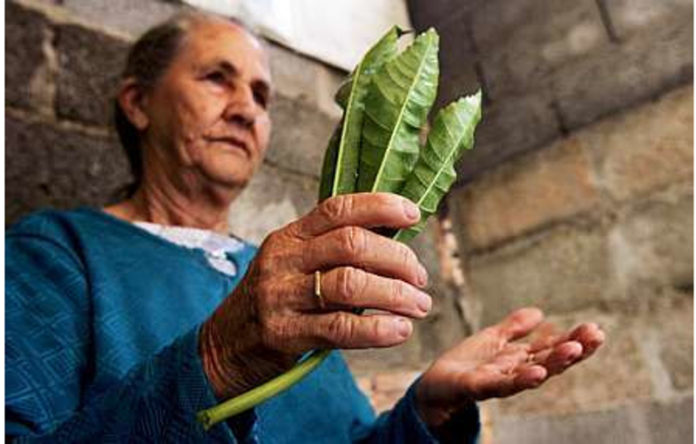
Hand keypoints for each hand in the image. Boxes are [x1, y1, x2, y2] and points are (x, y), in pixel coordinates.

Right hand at [199, 193, 432, 398]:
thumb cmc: (274, 302)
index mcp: (289, 236)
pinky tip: (400, 330)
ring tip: (419, 306)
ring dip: (396, 294)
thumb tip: (396, 239)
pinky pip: (340, 328)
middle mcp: (283, 260)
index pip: (337, 208)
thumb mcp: (293, 265)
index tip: (412, 213)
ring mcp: (280, 296)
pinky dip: (377, 329)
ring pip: (350, 284)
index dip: (379, 206)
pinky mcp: (283, 333)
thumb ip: (334, 252)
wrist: (224, 346)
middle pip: (351, 244)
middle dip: (397, 258)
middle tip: (420, 277)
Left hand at [415, 308, 604, 429]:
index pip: (552, 348)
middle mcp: (514, 372)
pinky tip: (536, 373)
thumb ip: (513, 328)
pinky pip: (501, 384)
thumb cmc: (464, 365)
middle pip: (549, 360)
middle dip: (574, 349)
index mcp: (519, 359)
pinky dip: (520, 380)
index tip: (596, 330)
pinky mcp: (477, 387)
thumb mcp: (491, 340)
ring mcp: (498, 381)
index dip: (574, 340)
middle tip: (597, 336)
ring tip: (574, 350)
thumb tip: (540, 313)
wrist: (433, 387)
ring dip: (554, 363)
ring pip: (531, 373)